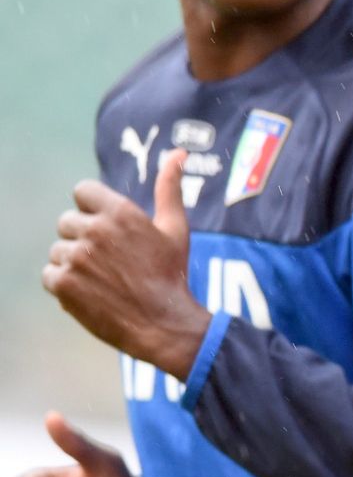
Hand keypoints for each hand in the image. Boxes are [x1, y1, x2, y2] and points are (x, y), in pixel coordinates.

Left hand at [43, 149, 207, 377]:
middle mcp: (95, 230)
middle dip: (83, 238)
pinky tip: (91, 293)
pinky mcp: (62, 282)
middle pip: (68, 222)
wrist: (164, 324)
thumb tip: (178, 153)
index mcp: (121, 212)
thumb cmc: (171, 275)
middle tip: (110, 261)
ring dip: (74, 263)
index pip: (82, 192)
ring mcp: (76, 257)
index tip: (107, 229)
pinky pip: (50, 274)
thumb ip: (169, 188)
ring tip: (103, 280)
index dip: (93, 209)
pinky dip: (65, 285)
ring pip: (59, 250)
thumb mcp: (175, 229)